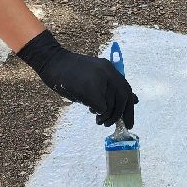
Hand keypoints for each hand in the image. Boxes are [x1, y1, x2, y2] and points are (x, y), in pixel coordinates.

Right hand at [17, 30, 136, 126]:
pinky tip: (91, 110)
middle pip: (123, 98)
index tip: (129, 122)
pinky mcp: (89, 89)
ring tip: (100, 120)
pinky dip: (98, 112)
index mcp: (110, 69)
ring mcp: (99, 80)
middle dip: (120, 115)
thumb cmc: (72, 72)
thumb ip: (111, 86)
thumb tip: (133, 100)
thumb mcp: (96, 75)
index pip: (126, 89)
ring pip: (112, 105)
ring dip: (107, 116)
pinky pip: (101, 107)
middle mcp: (107, 73)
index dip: (129, 107)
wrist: (53, 62)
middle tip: (112, 125)